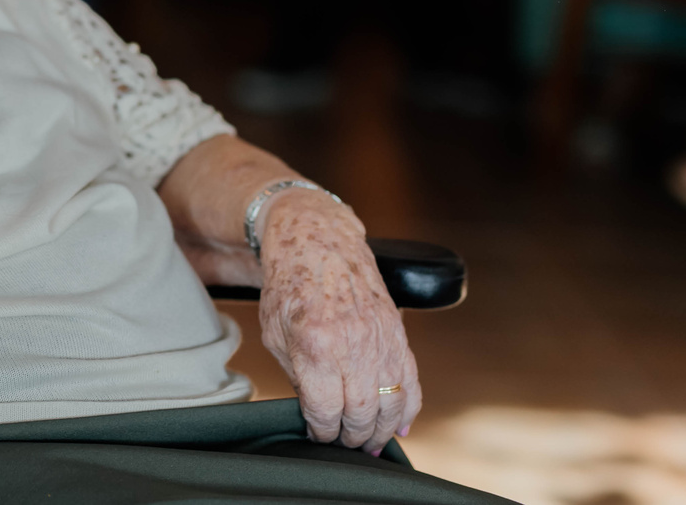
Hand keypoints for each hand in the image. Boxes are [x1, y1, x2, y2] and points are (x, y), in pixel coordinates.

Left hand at [256, 190, 421, 454]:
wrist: (318, 240)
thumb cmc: (288, 285)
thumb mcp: (274, 332)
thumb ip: (296, 374)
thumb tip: (315, 411)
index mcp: (316, 343)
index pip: (324, 410)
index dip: (321, 431)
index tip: (318, 436)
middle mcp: (353, 343)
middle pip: (360, 412)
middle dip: (351, 437)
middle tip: (343, 444)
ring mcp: (380, 338)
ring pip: (390, 403)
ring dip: (380, 430)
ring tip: (368, 443)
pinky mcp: (398, 333)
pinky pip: (410, 382)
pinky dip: (407, 409)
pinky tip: (399, 426)